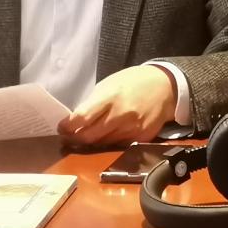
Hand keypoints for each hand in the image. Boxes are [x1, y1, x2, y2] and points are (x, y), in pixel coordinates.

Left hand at [58, 65, 176, 145]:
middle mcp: (121, 115)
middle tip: (69, 136)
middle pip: (89, 136)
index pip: (82, 117)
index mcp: (110, 97)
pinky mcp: (142, 138)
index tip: (61, 127)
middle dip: (75, 137)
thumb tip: (76, 119)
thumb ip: (93, 103)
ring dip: (92, 141)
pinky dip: (109, 142)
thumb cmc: (133, 82)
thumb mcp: (109, 84)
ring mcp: (132, 129)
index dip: (68, 126)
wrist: (165, 86)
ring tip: (86, 134)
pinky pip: (118, 145)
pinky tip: (106, 135)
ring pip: (102, 144)